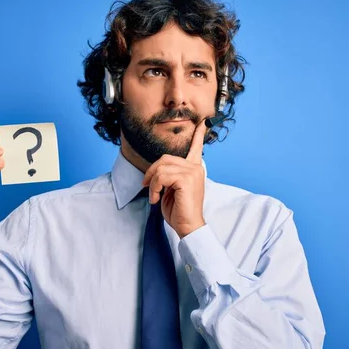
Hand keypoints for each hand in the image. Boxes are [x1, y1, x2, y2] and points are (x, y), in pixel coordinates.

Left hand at [142, 120, 206, 237]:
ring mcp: (192, 172)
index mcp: (194, 168)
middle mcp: (196, 167)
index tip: (202, 122)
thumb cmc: (179, 211)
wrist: (188, 226)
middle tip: (147, 187)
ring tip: (154, 196)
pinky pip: (162, 177)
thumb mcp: (172, 189)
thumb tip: (157, 169)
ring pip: (161, 168)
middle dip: (151, 172)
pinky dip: (154, 188)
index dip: (198, 135)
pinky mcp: (186, 179)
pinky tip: (156, 199)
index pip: (196, 147)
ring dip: (152, 184)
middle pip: (165, 158)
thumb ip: (169, 175)